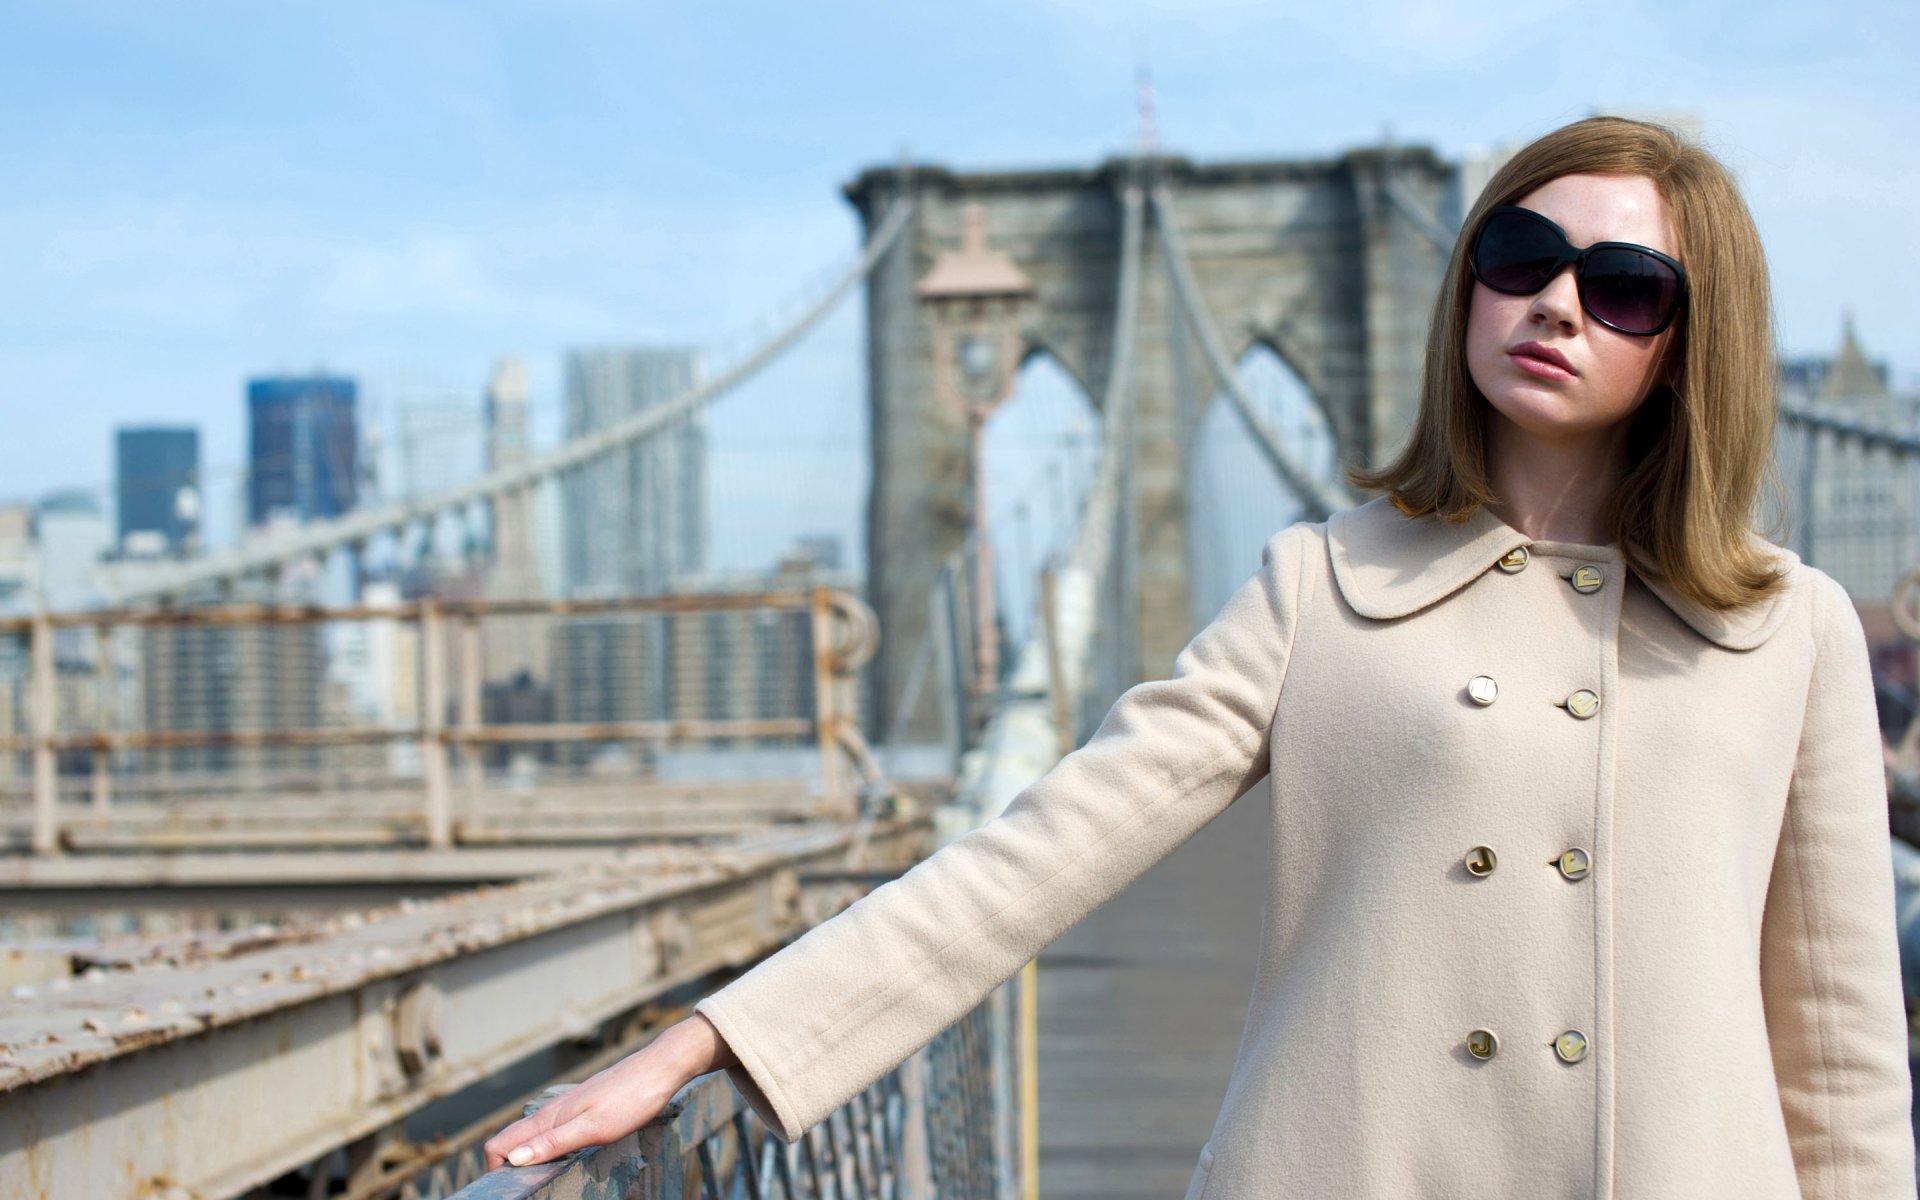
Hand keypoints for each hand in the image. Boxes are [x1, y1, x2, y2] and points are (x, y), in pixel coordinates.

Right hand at [482, 1013, 738, 1169]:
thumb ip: (553, 1143)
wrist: (661, 1069)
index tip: (515, 1189)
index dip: (498, 1169)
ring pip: (532, 1136)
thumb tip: (515, 1159)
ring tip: (544, 1179)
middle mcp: (552, 1111)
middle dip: (510, 1167)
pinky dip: (548, 1148)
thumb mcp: (593, 1128)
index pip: (499, 1143)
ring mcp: (567, 1108)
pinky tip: (565, 1157)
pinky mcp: (583, 1108)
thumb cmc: (631, 1098)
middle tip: (529, 1189)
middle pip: (512, 1141)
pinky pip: (552, 1131)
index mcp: (549, 1117)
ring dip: (529, 1159)